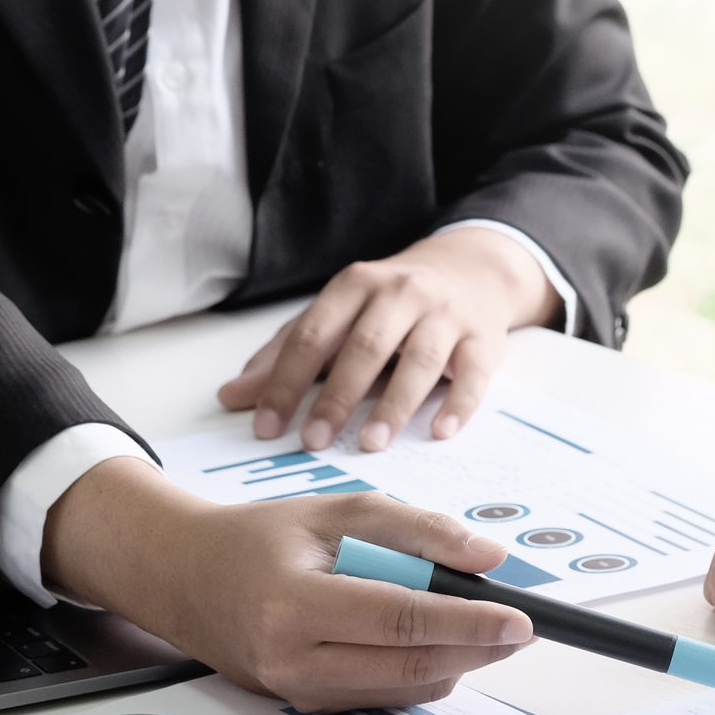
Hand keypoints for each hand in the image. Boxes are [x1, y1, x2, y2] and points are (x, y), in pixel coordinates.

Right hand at [42, 457, 534, 710]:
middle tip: (518, 630)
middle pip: (409, 667)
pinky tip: (429, 641)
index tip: (519, 620)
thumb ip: (417, 530)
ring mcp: (294, 692)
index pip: (402, 621)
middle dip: (476, 650)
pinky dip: (416, 672)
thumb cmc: (260, 539)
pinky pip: (380, 698)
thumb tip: (488, 558)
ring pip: (402, 690)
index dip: (469, 623)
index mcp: (294, 605)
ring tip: (475, 626)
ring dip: (452, 663)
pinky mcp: (302, 705)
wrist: (183, 577)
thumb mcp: (337, 511)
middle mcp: (290, 660)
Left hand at [217, 227, 561, 453]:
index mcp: (355, 285)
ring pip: (419, 360)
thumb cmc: (392, 304)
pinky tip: (440, 432)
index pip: (313, 336)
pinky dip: (458, 403)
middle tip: (314, 442)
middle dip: (337, 397)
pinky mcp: (483, 339)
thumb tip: (231, 397)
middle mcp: (401, 294)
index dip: (287, 382)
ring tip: (370, 444)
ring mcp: (446, 315)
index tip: (267, 427)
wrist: (470, 271)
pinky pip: (473, 374)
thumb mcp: (337, 315)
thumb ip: (287, 354)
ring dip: (394, 405)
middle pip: (365, 347)